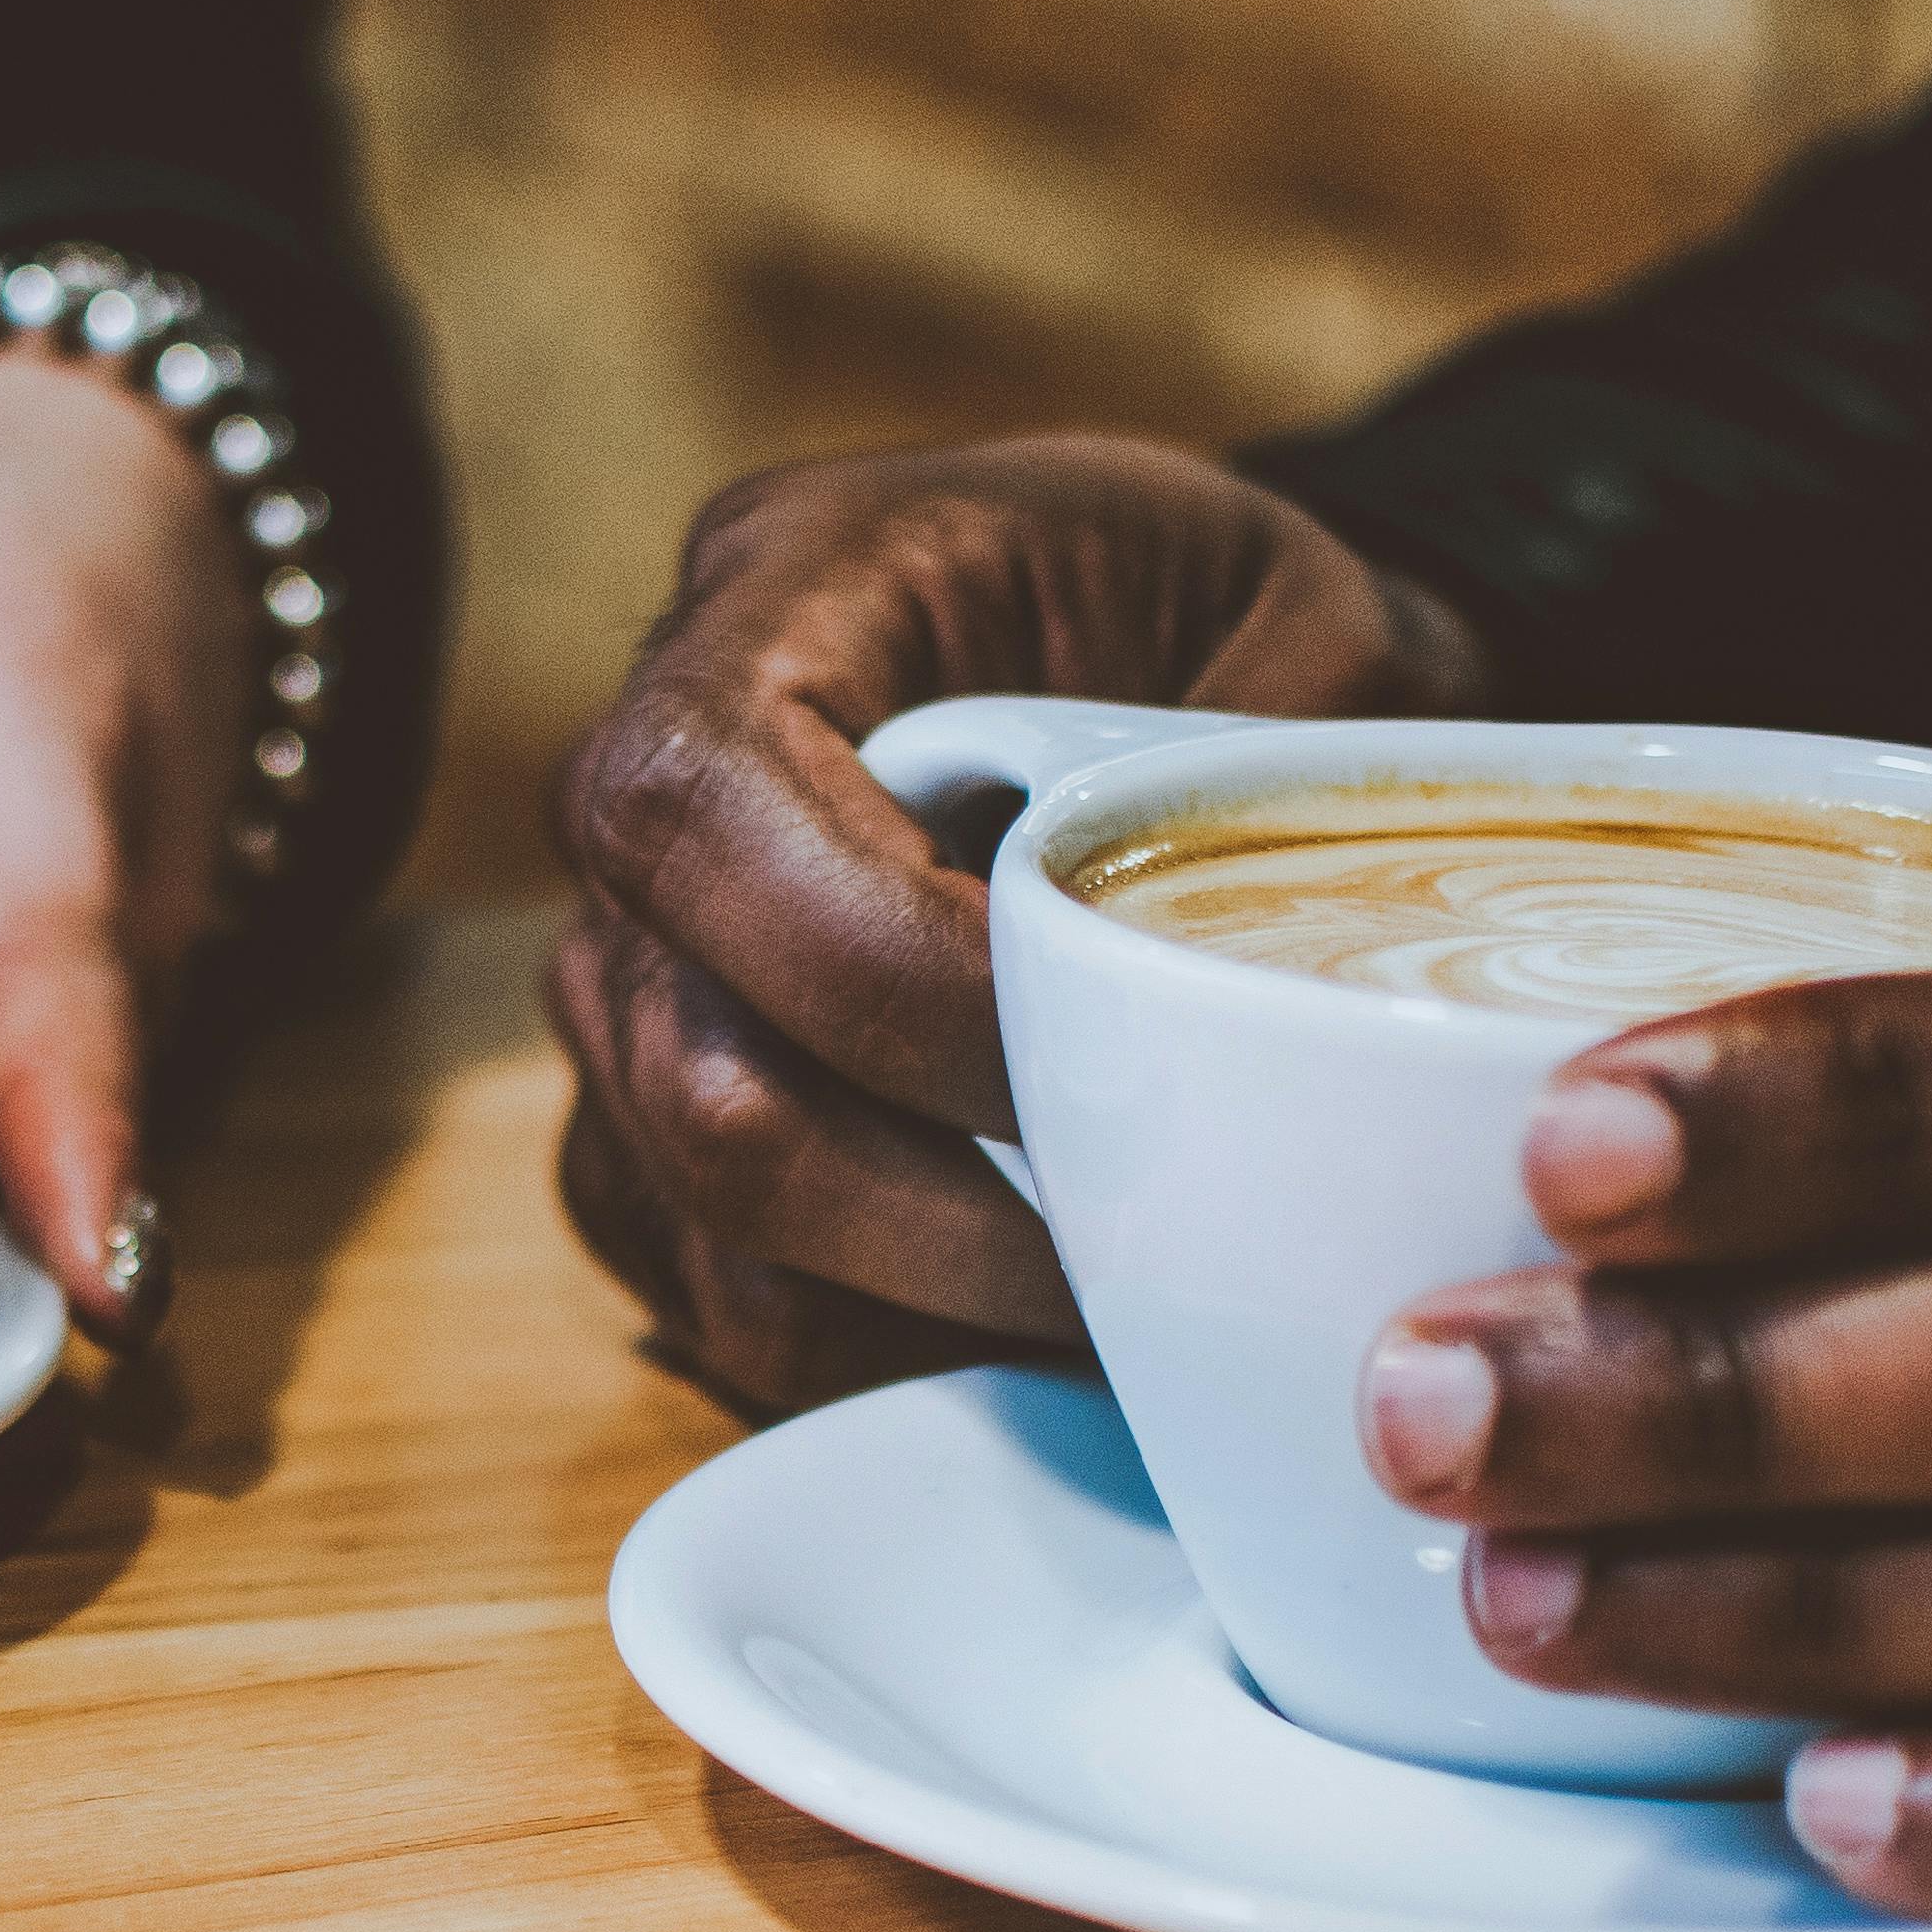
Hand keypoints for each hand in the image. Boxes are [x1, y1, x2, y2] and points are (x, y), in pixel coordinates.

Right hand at [546, 436, 1483, 1414]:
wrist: (1189, 654)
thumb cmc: (1230, 618)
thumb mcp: (1305, 608)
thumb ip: (1275, 763)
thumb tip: (1284, 986)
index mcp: (779, 593)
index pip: (707, 807)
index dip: (892, 980)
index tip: (1113, 1067)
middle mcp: (647, 790)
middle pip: (693, 1062)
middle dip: (936, 1205)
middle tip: (1149, 1247)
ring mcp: (626, 968)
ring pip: (695, 1207)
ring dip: (919, 1297)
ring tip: (1116, 1301)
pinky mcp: (643, 1119)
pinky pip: (709, 1286)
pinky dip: (880, 1338)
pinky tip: (1027, 1313)